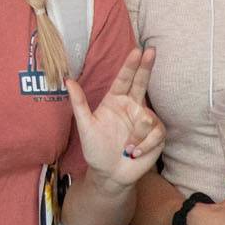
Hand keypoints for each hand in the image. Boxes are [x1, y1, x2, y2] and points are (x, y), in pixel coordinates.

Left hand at [65, 46, 164, 187]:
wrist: (110, 174)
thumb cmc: (96, 149)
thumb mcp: (85, 126)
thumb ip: (79, 103)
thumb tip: (67, 80)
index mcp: (115, 100)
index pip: (124, 79)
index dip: (130, 65)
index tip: (137, 50)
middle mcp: (132, 106)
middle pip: (141, 83)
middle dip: (147, 67)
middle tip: (151, 51)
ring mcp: (145, 119)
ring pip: (147, 117)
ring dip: (136, 135)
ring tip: (125, 148)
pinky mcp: (157, 135)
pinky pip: (156, 133)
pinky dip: (144, 145)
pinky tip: (134, 152)